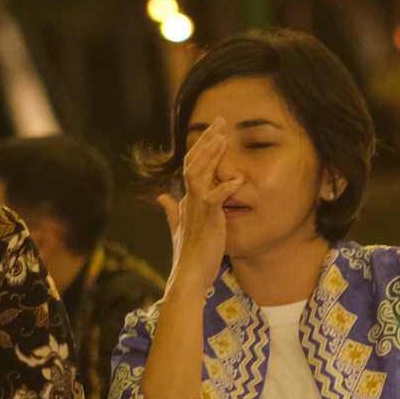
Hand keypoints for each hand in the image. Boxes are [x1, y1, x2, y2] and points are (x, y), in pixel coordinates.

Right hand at [157, 118, 240, 295]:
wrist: (187, 276)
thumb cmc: (189, 256)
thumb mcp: (179, 229)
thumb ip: (171, 212)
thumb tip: (161, 198)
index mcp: (186, 201)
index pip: (191, 166)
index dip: (200, 148)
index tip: (213, 131)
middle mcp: (188, 200)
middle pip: (194, 162)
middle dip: (207, 141)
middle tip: (220, 122)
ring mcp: (196, 209)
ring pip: (199, 173)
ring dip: (211, 154)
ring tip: (222, 137)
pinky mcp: (207, 220)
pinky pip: (214, 198)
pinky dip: (226, 187)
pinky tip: (238, 179)